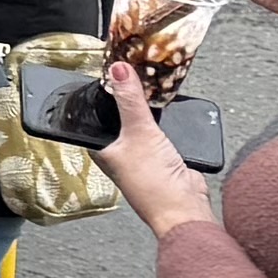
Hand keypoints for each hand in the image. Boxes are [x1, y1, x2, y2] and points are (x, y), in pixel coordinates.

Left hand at [96, 65, 217, 230]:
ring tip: (150, 85)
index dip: (98, 92)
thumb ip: (130, 100)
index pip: (91, 113)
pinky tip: (168, 107)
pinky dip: (163, 118)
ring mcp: (140, 152)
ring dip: (146, 107)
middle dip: (126, 96)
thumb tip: (118, 70)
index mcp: (100, 147)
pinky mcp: (161, 154)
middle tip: (132, 71)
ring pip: (140, 120)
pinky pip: (158, 129)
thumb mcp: (140, 133)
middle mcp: (117, 150)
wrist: (186, 208)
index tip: (106, 69)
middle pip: (118, 114)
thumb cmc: (153, 186)